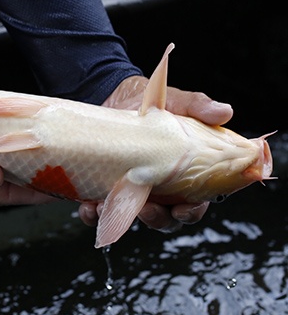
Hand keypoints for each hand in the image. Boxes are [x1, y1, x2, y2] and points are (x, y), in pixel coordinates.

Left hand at [78, 75, 233, 232]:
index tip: (182, 209)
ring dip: (122, 217)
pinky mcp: (104, 188)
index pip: (195, 202)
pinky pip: (98, 212)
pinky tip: (90, 206)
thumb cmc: (149, 104)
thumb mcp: (173, 100)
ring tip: (111, 206)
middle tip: (147, 210)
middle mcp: (157, 187)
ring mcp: (130, 190)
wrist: (112, 96)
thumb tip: (224, 112)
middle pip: (165, 218)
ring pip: (131, 218)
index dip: (191, 210)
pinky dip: (94, 214)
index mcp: (181, 174)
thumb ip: (197, 106)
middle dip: (157, 219)